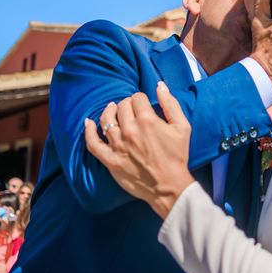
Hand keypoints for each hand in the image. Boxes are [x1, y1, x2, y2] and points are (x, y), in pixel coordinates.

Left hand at [86, 82, 194, 218]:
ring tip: (112, 109)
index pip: (137, 98)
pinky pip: (93, 143)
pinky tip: (89, 123)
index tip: (143, 105)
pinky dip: (89, 131)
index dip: (141, 99)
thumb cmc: (177, 156)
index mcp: (148, 120)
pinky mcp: (110, 160)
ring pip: (107, 119)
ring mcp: (118, 145)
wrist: (169, 186)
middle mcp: (130, 130)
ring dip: (109, 111)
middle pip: (122, 106)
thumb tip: (159, 86)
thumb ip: (171, 104)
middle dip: (127, 105)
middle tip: (132, 111)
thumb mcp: (182, 127)